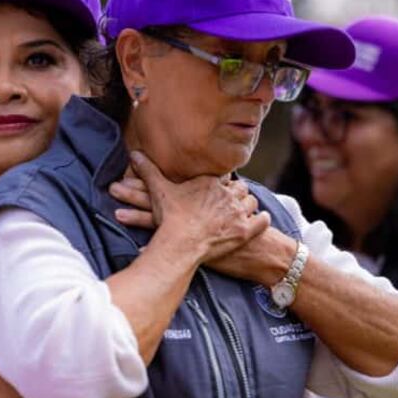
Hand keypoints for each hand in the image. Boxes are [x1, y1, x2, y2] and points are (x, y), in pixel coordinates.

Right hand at [111, 151, 268, 263]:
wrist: (181, 242)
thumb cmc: (170, 217)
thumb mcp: (158, 190)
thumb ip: (149, 170)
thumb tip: (134, 154)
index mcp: (210, 182)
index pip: (224, 176)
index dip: (222, 182)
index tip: (219, 187)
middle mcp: (227, 194)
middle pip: (240, 188)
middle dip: (237, 193)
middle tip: (233, 199)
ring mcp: (238, 212)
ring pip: (251, 202)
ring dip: (249, 205)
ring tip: (246, 209)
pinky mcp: (245, 231)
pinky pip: (261, 221)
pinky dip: (263, 220)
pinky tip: (262, 219)